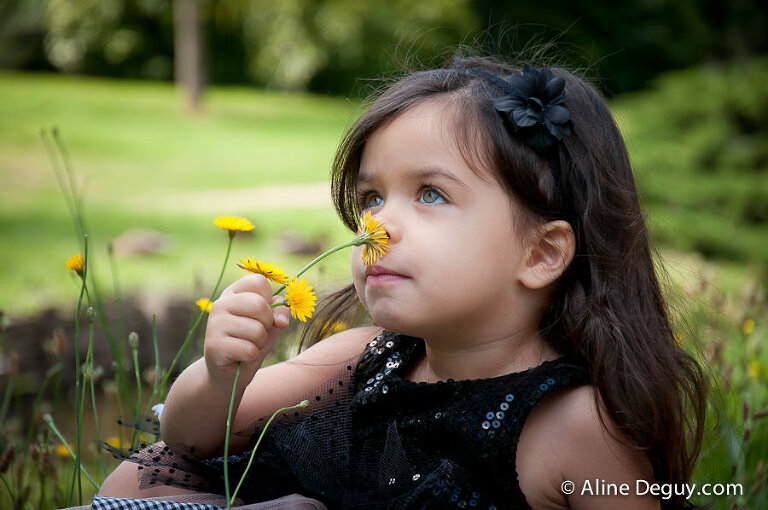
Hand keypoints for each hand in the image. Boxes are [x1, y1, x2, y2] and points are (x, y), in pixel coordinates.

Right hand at [203, 274, 290, 390]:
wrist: (230, 371)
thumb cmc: (251, 341)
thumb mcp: (270, 322)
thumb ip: (280, 311)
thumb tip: (281, 320)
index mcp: (233, 293)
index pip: (259, 281)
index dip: (270, 300)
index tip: (262, 314)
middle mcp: (220, 304)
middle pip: (259, 305)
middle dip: (267, 324)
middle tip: (256, 333)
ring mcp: (214, 324)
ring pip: (256, 330)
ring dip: (259, 343)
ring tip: (247, 345)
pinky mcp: (214, 345)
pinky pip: (249, 349)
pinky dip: (251, 356)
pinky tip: (240, 357)